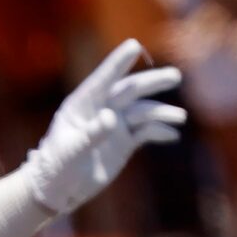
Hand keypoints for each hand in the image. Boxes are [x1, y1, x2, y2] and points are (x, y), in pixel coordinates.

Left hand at [22, 40, 187, 216]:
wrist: (59, 190)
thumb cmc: (57, 168)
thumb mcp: (71, 152)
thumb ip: (91, 134)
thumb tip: (111, 118)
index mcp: (83, 104)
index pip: (103, 79)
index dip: (118, 63)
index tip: (134, 45)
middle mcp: (102, 109)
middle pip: (131, 90)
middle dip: (152, 83)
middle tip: (174, 77)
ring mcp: (115, 125)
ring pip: (143, 111)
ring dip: (162, 112)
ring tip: (179, 117)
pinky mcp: (124, 142)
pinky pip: (146, 132)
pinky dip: (160, 131)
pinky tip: (173, 134)